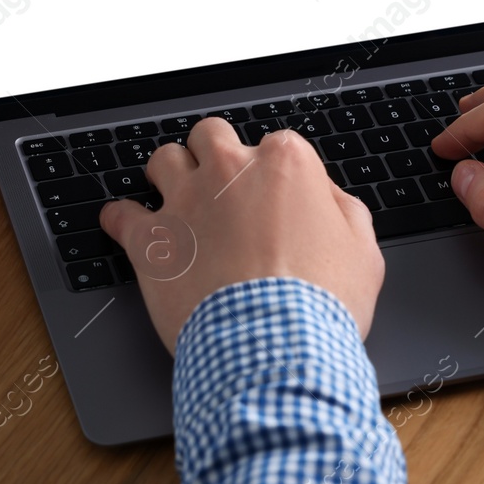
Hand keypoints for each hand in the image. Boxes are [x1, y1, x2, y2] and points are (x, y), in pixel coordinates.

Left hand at [100, 120, 383, 352]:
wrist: (274, 347)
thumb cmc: (321, 303)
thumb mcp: (363, 252)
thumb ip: (342, 211)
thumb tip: (327, 199)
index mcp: (284, 164)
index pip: (275, 145)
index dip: (274, 173)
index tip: (273, 198)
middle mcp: (230, 170)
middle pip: (211, 136)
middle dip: (214, 154)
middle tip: (220, 183)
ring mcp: (186, 201)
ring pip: (163, 159)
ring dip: (168, 174)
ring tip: (175, 196)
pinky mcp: (150, 240)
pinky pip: (120, 214)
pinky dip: (121, 219)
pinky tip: (125, 225)